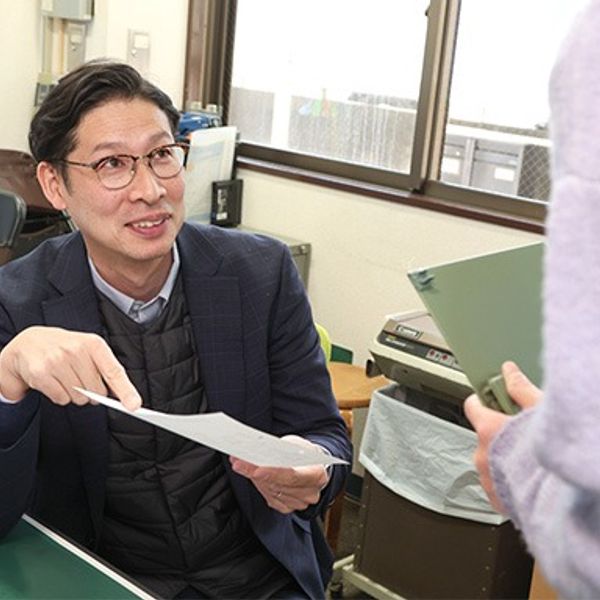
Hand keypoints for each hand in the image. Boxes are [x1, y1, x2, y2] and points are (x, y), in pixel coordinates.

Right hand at [0, 326, 140, 409]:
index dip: (126, 390)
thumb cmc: (67, 349)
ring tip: (65, 377)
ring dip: (74, 395)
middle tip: (80, 379)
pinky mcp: (40, 373)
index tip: (134, 406)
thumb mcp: (90, 351)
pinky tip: (54, 381)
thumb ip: (108, 371)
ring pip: (78, 397)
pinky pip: (61, 399)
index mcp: (94, 344)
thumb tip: (126, 397)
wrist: (30, 343)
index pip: (114, 371)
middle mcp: (76, 350)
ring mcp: (57, 361)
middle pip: (96, 391)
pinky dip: (60, 396)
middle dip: (91, 392)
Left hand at [229, 435, 328, 513]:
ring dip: (253, 478)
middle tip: (238, 461)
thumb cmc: (305, 452)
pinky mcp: (289, 507)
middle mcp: (310, 492)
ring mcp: (300, 503)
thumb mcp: (296, 444)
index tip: (254, 469)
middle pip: (277, 485)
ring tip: (240, 464)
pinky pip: (269, 498)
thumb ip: (281, 450)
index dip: (272, 473)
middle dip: (255, 472)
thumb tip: (259, 451)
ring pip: (270, 492)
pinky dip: (259, 485)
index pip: (292, 476)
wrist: (313, 465)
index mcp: (317, 474)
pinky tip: (252, 475)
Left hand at [464, 361, 540, 511]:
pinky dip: (509, 480)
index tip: (493, 400)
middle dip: (500, 433)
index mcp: (489, 430)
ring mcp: (488, 480)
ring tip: (530, 459)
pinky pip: (498, 484)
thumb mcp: (541, 412)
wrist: (563, 501)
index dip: (484, 401)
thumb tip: (509, 372)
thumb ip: (520, 389)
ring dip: (504, 458)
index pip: (472, 406)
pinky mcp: (498, 501)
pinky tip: (529, 478)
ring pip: (490, 460)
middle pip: (484, 435)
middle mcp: (482, 455)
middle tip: (524, 433)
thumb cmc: (553, 456)